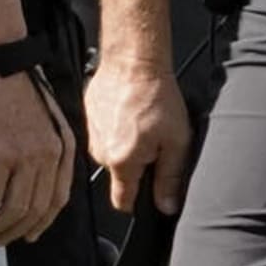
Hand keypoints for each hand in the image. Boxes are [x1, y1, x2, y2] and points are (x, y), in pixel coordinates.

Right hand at [0, 71, 73, 245]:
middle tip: (0, 239)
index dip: (43, 222)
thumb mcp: (44, 124)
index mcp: (63, 147)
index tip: (29, 235)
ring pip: (16, 208)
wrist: (1, 67)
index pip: (59, 198)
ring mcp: (27, 155)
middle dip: (18, 231)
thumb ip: (42, 153)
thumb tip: (28, 186)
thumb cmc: (16, 93)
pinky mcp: (2, 153)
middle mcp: (50, 154)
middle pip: (38, 208)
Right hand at [85, 53, 191, 214]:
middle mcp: (100, 152)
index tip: (150, 191)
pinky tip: (131, 110)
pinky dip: (118, 126)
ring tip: (144, 121)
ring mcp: (91, 134)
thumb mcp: (177, 140)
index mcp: (121, 162)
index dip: (138, 202)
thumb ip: (170, 177)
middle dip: (138, 165)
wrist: (134, 60)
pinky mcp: (89, 117)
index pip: (122, 202)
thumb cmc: (156, 94)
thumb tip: (167, 206)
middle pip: (120, 174)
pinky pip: (105, 132)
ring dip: (127, 144)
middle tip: (156, 141)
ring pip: (113, 152)